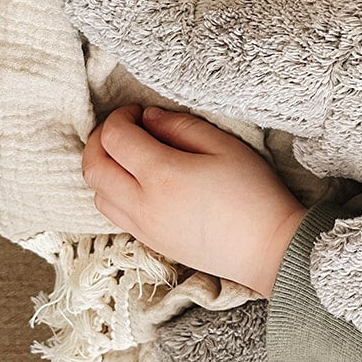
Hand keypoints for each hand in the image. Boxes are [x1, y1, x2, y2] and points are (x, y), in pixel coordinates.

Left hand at [82, 105, 306, 296]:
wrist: (268, 249)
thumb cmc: (254, 195)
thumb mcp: (225, 147)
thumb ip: (182, 127)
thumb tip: (150, 118)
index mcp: (162, 175)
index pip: (114, 138)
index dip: (120, 117)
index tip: (138, 112)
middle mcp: (143, 204)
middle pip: (93, 167)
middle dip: (99, 140)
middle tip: (124, 129)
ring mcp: (144, 228)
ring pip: (97, 194)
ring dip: (103, 169)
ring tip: (128, 157)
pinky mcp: (151, 243)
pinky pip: (114, 215)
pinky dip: (113, 192)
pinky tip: (139, 184)